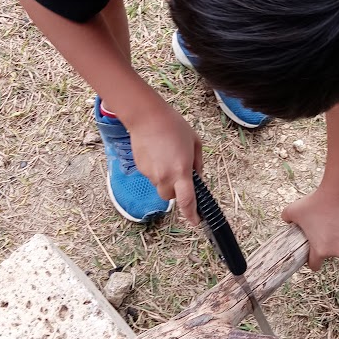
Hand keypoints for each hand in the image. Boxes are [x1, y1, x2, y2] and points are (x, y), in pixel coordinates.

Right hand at [127, 101, 202, 223]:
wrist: (147, 117)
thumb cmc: (174, 126)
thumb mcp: (195, 142)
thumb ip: (198, 164)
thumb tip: (197, 178)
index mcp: (182, 171)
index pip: (187, 201)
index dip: (191, 214)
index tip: (195, 221)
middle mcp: (165, 177)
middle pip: (170, 197)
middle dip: (175, 190)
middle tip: (178, 172)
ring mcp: (151, 174)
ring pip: (160, 185)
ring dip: (165, 177)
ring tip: (166, 155)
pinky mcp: (141, 169)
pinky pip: (151, 175)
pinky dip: (156, 169)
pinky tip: (157, 152)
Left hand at [282, 186, 338, 270]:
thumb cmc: (315, 202)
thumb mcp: (292, 210)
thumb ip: (285, 218)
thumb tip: (287, 222)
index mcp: (320, 251)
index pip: (314, 266)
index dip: (311, 259)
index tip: (310, 251)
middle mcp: (337, 252)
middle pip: (329, 254)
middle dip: (325, 245)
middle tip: (321, 228)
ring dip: (338, 239)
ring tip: (332, 222)